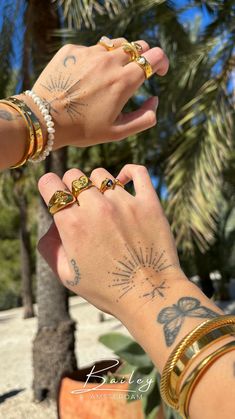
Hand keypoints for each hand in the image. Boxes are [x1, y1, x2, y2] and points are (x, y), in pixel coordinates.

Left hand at [18, 38, 168, 147]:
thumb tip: (155, 100)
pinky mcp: (72, 50)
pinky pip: (92, 48)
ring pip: (115, 44)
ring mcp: (89, 53)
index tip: (158, 71)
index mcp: (124, 80)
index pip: (155, 56)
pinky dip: (96, 59)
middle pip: (137, 46)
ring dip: (121, 56)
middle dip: (143, 58)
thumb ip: (144, 118)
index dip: (161, 63)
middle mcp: (109, 61)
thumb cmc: (83, 129)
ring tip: (113, 73)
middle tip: (136, 72)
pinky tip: (87, 76)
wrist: (45, 119)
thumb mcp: (117, 132)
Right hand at [38, 164, 185, 322]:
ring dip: (97, 185)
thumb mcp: (67, 275)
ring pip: (102, 174)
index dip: (49, 188)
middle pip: (74, 176)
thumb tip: (52, 224)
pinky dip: (128, 172)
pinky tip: (123, 180)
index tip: (56, 196)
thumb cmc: (106, 289)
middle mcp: (96, 208)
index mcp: (72, 225)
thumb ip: (50, 246)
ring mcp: (124, 203)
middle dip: (71, 186)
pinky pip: (137, 172)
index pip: (49, 184)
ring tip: (103, 201)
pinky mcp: (148, 203)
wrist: (150, 296)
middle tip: (79, 203)